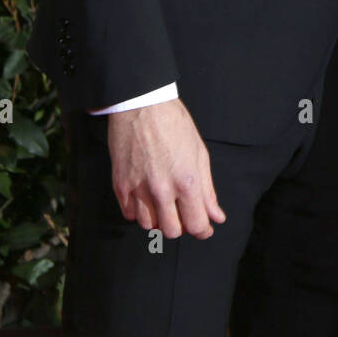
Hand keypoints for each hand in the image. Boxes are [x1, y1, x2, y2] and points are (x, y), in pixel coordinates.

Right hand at [107, 98, 226, 239]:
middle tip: (183, 212)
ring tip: (164, 203)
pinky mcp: (120, 185)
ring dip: (159, 220)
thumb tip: (217, 216)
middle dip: (181, 226)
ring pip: (149, 226)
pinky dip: (139, 212)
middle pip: (172, 231)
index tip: (204, 228)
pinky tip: (146, 198)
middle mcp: (162, 189)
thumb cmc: (174, 124)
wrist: (142, 105)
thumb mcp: (199, 153)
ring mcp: (138, 189)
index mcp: (186, 181)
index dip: (203, 230)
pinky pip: (129, 214)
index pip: (196, 224)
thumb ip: (208, 189)